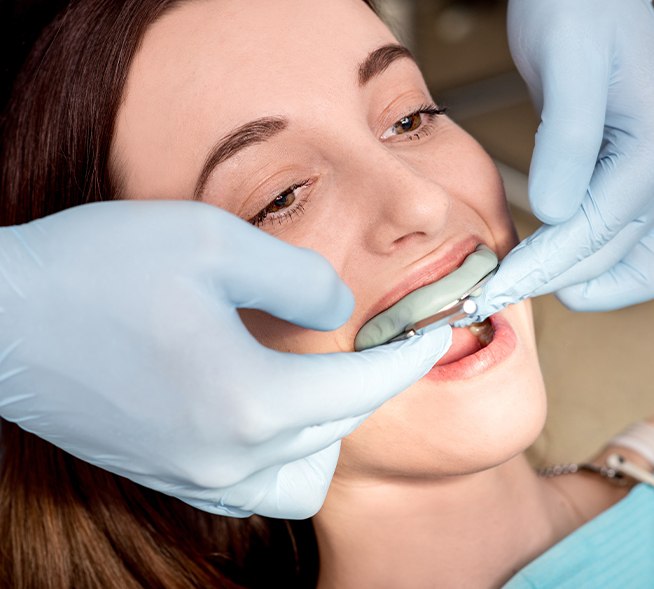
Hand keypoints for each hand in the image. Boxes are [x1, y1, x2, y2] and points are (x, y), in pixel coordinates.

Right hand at [0, 201, 450, 517]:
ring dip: (326, 428)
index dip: (407, 361)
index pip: (361, 390)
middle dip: (370, 386)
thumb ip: (299, 279)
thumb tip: (339, 313)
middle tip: (379, 344)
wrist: (6, 316)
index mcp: (248, 401)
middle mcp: (226, 457)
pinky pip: (251, 484)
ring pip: (300, 474)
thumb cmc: (99, 270)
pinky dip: (280, 449)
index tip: (436, 337)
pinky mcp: (165, 473)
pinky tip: (267, 403)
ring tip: (321, 378)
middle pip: (335, 430)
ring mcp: (192, 475)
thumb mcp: (214, 243)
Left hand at [475, 0, 653, 316]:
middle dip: (559, 279)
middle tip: (504, 297)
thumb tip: (556, 210)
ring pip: (638, 253)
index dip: (542, 266)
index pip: (593, 228)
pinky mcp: (639, 167)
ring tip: (536, 289)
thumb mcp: (569, 60)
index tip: (498, 288)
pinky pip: (632, 231)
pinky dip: (599, 257)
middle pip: (617, 250)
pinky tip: (563, 261)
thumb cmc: (584, 6)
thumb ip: (570, 134)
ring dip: (589, 279)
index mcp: (651, 142)